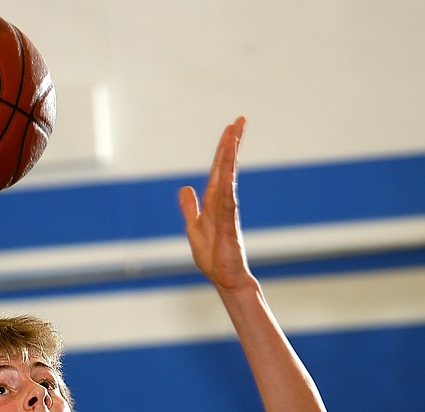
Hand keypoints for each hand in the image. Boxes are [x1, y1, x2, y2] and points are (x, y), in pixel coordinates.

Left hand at [179, 116, 253, 294]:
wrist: (225, 278)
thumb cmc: (213, 256)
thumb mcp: (194, 227)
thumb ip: (190, 207)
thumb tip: (184, 188)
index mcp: (214, 201)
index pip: (218, 169)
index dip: (223, 149)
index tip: (231, 128)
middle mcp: (223, 202)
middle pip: (226, 167)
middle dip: (231, 144)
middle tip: (240, 120)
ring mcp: (227, 213)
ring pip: (228, 179)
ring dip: (231, 158)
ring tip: (235, 136)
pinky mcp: (228, 226)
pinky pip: (227, 203)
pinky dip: (228, 186)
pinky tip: (228, 172)